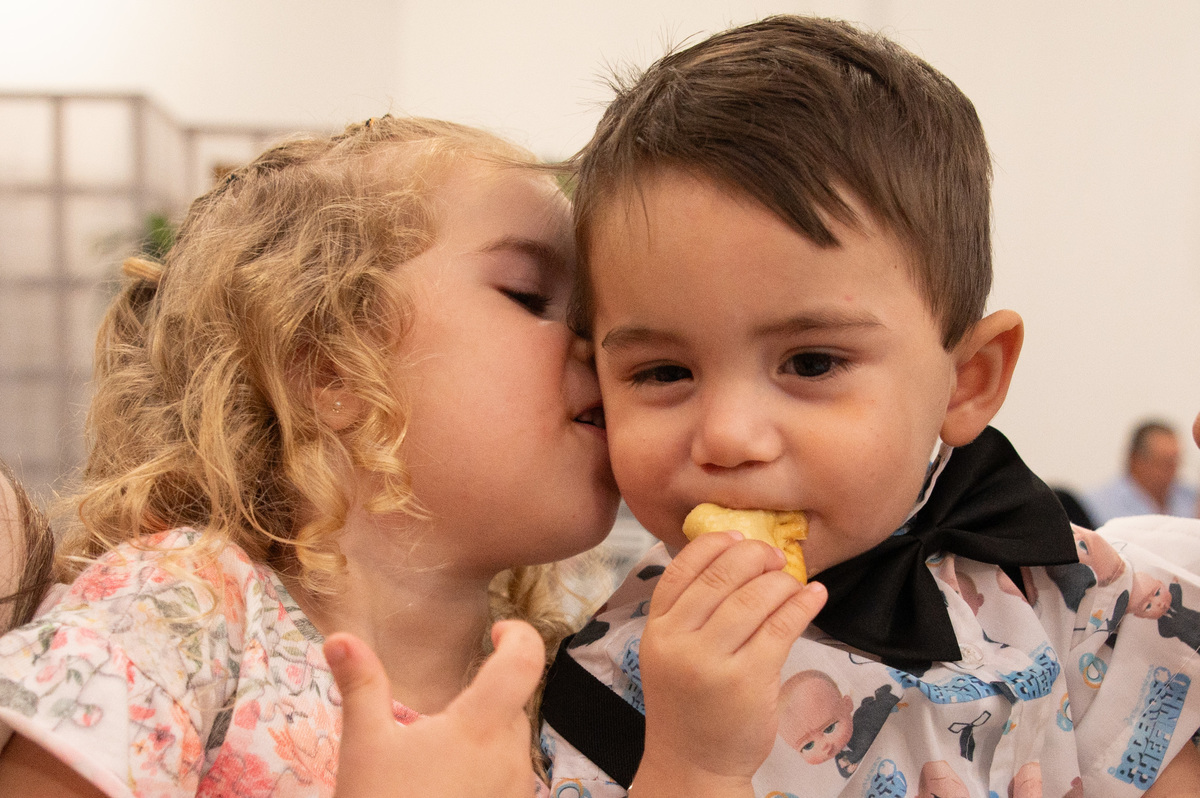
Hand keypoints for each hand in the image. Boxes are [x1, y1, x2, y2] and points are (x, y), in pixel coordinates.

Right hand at [327, 620, 544, 797]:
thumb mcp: (364, 746)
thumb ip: (361, 685)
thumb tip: (340, 637)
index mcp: (481, 727)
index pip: (525, 661)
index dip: (519, 636)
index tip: (497, 631)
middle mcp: (512, 757)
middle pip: (512, 708)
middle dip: (483, 699)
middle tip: (438, 716)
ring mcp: (517, 794)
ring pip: (510, 749)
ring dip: (483, 743)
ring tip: (435, 764)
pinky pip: (508, 786)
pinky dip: (484, 778)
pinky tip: (447, 793)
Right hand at [631, 532, 826, 796]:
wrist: (693, 764)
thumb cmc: (688, 705)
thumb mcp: (670, 653)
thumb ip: (689, 611)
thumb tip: (736, 557)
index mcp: (657, 629)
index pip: (682, 567)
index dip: (714, 544)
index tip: (739, 536)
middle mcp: (679, 641)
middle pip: (721, 575)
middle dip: (755, 556)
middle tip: (775, 556)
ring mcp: (712, 661)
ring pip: (754, 597)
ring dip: (782, 580)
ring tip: (794, 580)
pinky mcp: (749, 680)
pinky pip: (781, 626)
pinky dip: (802, 604)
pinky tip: (814, 595)